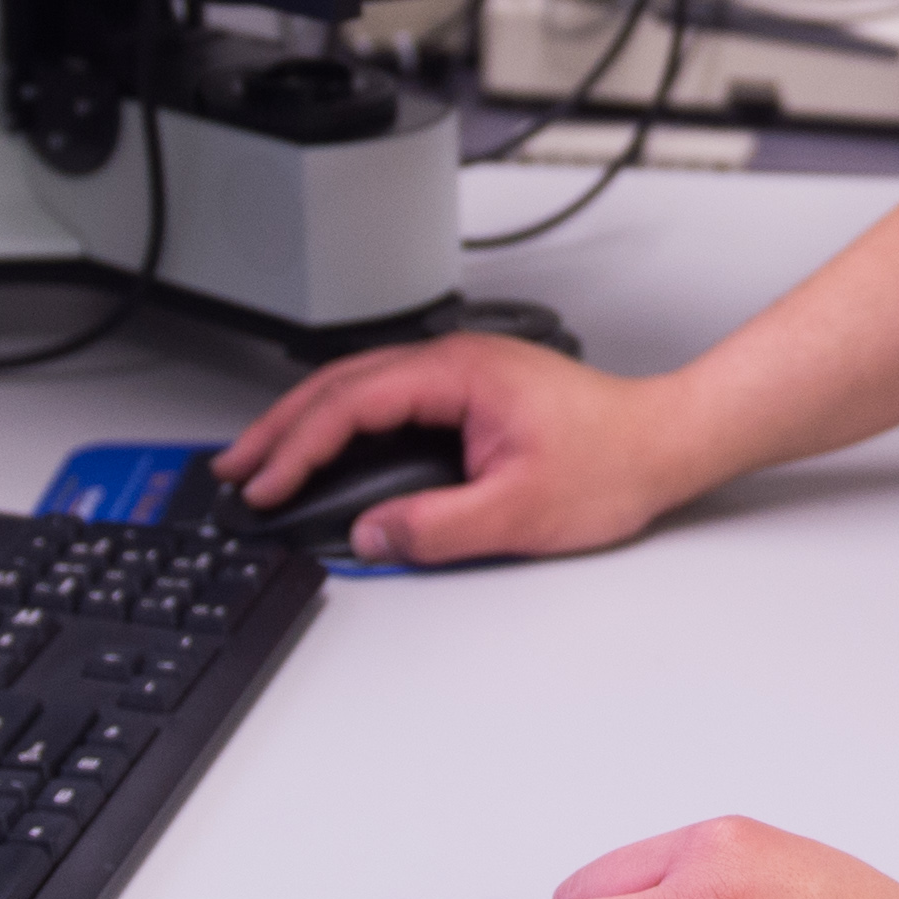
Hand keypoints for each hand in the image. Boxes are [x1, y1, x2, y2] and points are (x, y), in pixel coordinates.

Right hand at [213, 331, 707, 564]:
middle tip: (234, 470)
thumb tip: (372, 536)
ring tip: (261, 461)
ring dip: (305, 424)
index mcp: (459, 375)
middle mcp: (453, 363)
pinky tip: (323, 451)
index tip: (264, 484)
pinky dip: (341, 424)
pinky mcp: (466, 394)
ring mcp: (458, 374)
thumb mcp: (520, 512)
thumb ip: (437, 527)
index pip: (352, 404)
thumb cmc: (613, 462)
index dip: (299, 447)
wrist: (665, 443)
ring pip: (357, 388)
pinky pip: (384, 400)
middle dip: (279, 428)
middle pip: (340, 385)